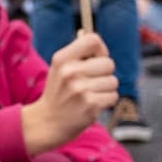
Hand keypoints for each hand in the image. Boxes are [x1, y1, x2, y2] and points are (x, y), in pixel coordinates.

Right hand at [20, 34, 117, 155]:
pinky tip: (93, 104)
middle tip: (91, 83)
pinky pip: (113, 96)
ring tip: (90, 95)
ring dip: (106, 89)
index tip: (96, 60)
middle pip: (108, 63)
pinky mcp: (90, 105)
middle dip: (105, 73)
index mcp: (62, 59)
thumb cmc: (59, 92)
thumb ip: (78, 54)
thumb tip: (95, 40)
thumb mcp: (59, 68)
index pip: (93, 40)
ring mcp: (80, 89)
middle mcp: (70, 72)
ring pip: (113, 81)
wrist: (48, 122)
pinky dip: (107, 101)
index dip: (100, 50)